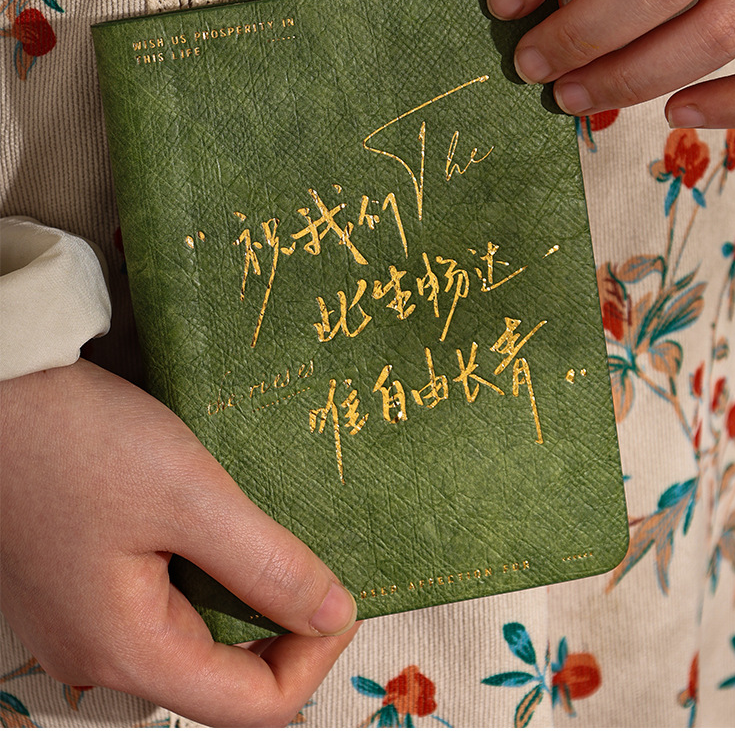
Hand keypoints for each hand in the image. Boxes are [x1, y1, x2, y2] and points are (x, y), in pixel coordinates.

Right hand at [0, 360, 358, 725]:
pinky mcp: (77, 586)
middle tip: (309, 561)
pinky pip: (156, 604)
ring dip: (240, 596)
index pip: (250, 707)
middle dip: (278, 625)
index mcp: (125, 651)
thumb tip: (332, 613)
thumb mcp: (191, 496)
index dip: (312, 658)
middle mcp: (97, 655)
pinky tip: (214, 528)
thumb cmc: (79, 439)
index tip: (340, 598)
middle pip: (219, 676)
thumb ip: (266, 564)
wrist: (0, 391)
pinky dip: (201, 576)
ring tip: (265, 537)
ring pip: (190, 637)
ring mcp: (82, 622)